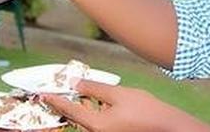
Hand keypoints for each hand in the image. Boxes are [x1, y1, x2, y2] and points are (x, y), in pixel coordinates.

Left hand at [41, 80, 209, 131]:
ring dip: (80, 105)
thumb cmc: (146, 111)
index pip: (69, 109)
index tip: (42, 93)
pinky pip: (95, 121)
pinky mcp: (112, 131)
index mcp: (96, 125)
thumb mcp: (118, 94)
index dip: (55, 99)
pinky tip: (95, 99)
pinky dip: (91, 109)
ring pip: (85, 118)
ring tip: (76, 90)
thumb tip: (76, 83)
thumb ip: (95, 88)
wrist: (167, 127)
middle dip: (67, 102)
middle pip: (75, 116)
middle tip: (57, 89)